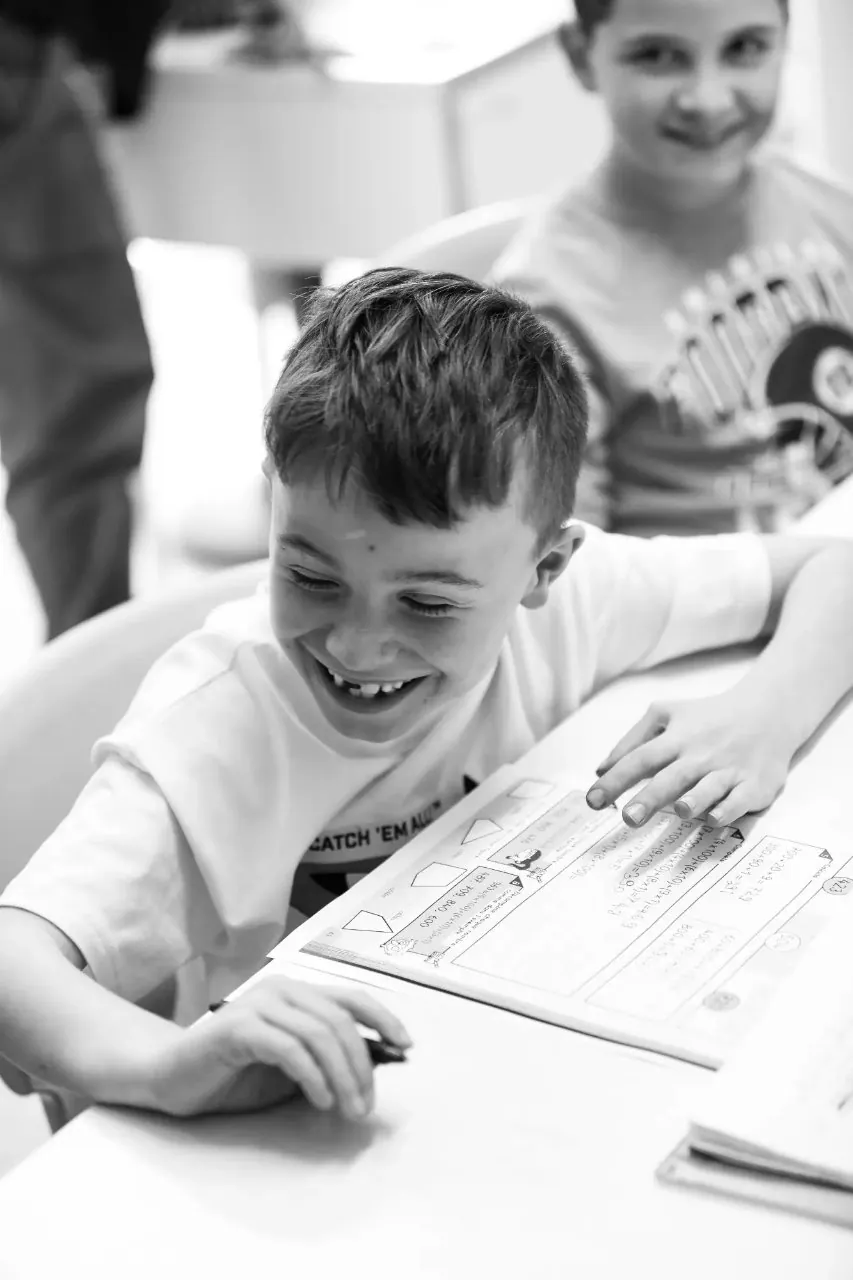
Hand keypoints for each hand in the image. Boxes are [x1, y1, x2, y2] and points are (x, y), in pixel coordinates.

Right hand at [148, 977, 410, 1119]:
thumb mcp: (291, 1066)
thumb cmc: (233, 1074)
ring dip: (342, 1076)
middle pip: (340, 1020)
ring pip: (319, 1034)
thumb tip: (375, 1063)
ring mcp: (258, 1005)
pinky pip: (289, 1048)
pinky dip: (312, 1076)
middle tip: (367, 1105)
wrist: (172, 1078)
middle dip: (362, 1065)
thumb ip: (324, 1057)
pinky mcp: (238, 1028)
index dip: (384, 1018)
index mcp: (296, 993)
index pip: (351, 998)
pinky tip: (319, 1099)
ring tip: (348, 1109)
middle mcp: (280, 990)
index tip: (406, 1045)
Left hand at [585, 693, 795, 828]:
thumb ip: (633, 740)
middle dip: (651, 798)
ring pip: (709, 788)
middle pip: (672, 777)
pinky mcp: (755, 785)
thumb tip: (601, 770)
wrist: (768, 713)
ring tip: (681, 811)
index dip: (616, 780)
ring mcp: (729, 770)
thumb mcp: (667, 714)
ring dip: (695, 800)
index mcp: (677, 738)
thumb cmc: (708, 717)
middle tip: (629, 818)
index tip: (593, 800)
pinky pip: (740, 800)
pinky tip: (714, 818)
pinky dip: (728, 810)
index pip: (641, 759)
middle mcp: (701, 755)